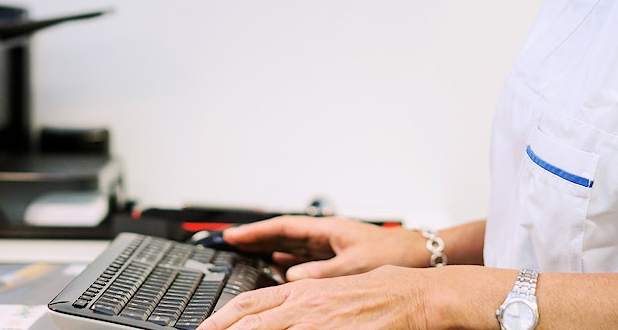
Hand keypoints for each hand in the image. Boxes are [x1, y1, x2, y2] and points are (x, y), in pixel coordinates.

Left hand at [196, 265, 428, 329]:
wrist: (412, 294)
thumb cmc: (378, 292)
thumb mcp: (332, 294)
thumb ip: (304, 304)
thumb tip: (282, 314)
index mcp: (302, 292)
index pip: (251, 303)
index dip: (224, 316)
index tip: (206, 327)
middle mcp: (304, 303)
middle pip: (250, 317)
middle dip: (221, 329)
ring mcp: (318, 320)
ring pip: (267, 329)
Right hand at [221, 216, 430, 279]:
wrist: (422, 257)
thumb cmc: (394, 254)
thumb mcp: (354, 265)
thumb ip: (321, 273)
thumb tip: (291, 277)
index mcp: (327, 229)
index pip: (283, 226)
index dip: (256, 231)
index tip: (233, 235)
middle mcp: (326, 235)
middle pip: (283, 234)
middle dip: (257, 238)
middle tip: (231, 244)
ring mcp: (332, 246)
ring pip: (293, 246)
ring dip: (270, 250)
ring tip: (248, 256)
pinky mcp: (339, 259)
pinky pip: (305, 260)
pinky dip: (289, 264)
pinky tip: (281, 272)